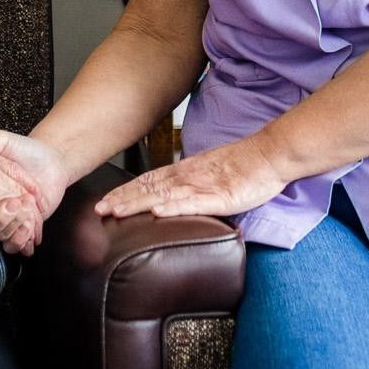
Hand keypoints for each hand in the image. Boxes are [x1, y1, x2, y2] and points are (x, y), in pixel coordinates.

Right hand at [0, 131, 70, 254]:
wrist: (54, 162)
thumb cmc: (28, 150)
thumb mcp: (6, 140)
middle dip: (0, 221)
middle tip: (16, 201)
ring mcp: (6, 219)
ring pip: (1, 239)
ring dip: (14, 230)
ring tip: (29, 209)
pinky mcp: (21, 228)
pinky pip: (16, 244)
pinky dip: (23, 239)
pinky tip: (32, 224)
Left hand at [94, 136, 287, 221]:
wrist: (269, 155)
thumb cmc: (245, 167)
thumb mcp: (211, 174)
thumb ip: (193, 185)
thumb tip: (175, 196)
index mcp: (186, 171)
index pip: (149, 181)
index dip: (126, 191)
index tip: (107, 200)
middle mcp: (189, 176)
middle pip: (149, 188)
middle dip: (123, 199)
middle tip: (99, 209)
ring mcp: (203, 186)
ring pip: (164, 195)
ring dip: (138, 204)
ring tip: (117, 211)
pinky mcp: (219, 197)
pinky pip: (193, 203)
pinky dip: (173, 207)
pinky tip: (157, 212)